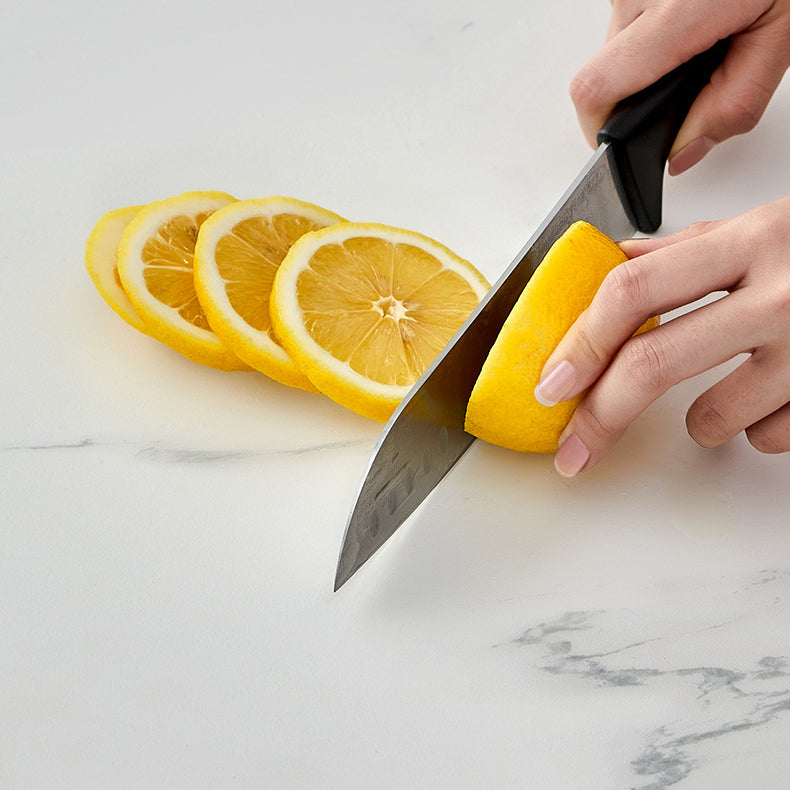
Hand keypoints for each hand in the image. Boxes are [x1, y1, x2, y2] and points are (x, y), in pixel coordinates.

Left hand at [533, 197, 789, 475]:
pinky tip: (781, 394)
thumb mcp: (762, 230)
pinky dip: (759, 426)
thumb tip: (613, 263)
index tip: (551, 384)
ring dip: (702, 420)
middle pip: (653, 365)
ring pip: (712, 420)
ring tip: (729, 390)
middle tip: (573, 449)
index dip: (581, 343)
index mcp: (750, 241)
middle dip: (600, 418)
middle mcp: (781, 294)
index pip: (634, 292)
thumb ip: (684, 250)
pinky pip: (766, 437)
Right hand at [570, 0, 789, 173]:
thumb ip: (732, 107)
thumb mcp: (780, 40)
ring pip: (610, 51)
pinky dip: (649, 38)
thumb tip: (682, 152)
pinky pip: (624, 24)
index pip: (595, 90)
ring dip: (643, 65)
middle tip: (686, 82)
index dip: (598, 130)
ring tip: (695, 42)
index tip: (617, 144)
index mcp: (677, 11)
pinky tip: (687, 23)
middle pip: (601, 76)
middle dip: (634, 97)